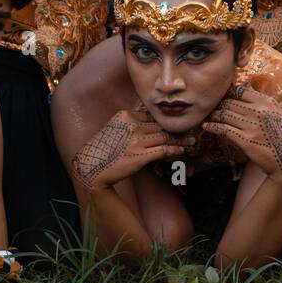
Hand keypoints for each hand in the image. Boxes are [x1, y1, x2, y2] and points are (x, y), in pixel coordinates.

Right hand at [72, 108, 194, 191]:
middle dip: (175, 130)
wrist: (91, 167)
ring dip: (180, 140)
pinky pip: (163, 149)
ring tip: (190, 141)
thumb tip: (147, 126)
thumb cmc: (102, 150)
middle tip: (188, 132)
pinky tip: (181, 150)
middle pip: (160, 126)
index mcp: (125, 116)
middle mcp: (132, 125)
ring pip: (165, 136)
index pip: (151, 117)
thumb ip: (129, 125)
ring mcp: (137, 140)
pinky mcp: (141, 155)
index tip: (174, 126)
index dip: (164, 123)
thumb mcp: (114, 129)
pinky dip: (174, 150)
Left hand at [202, 86, 281, 186]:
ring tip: (210, 117)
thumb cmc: (280, 134)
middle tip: (212, 108)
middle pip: (229, 102)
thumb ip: (261, 101)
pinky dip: (212, 127)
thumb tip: (243, 89)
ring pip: (225, 115)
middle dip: (219, 105)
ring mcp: (252, 126)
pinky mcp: (245, 140)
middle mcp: (259, 111)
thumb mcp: (275, 112)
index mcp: (266, 102)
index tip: (221, 97)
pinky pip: (223, 129)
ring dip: (214, 116)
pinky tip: (207, 127)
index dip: (228, 93)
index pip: (240, 91)